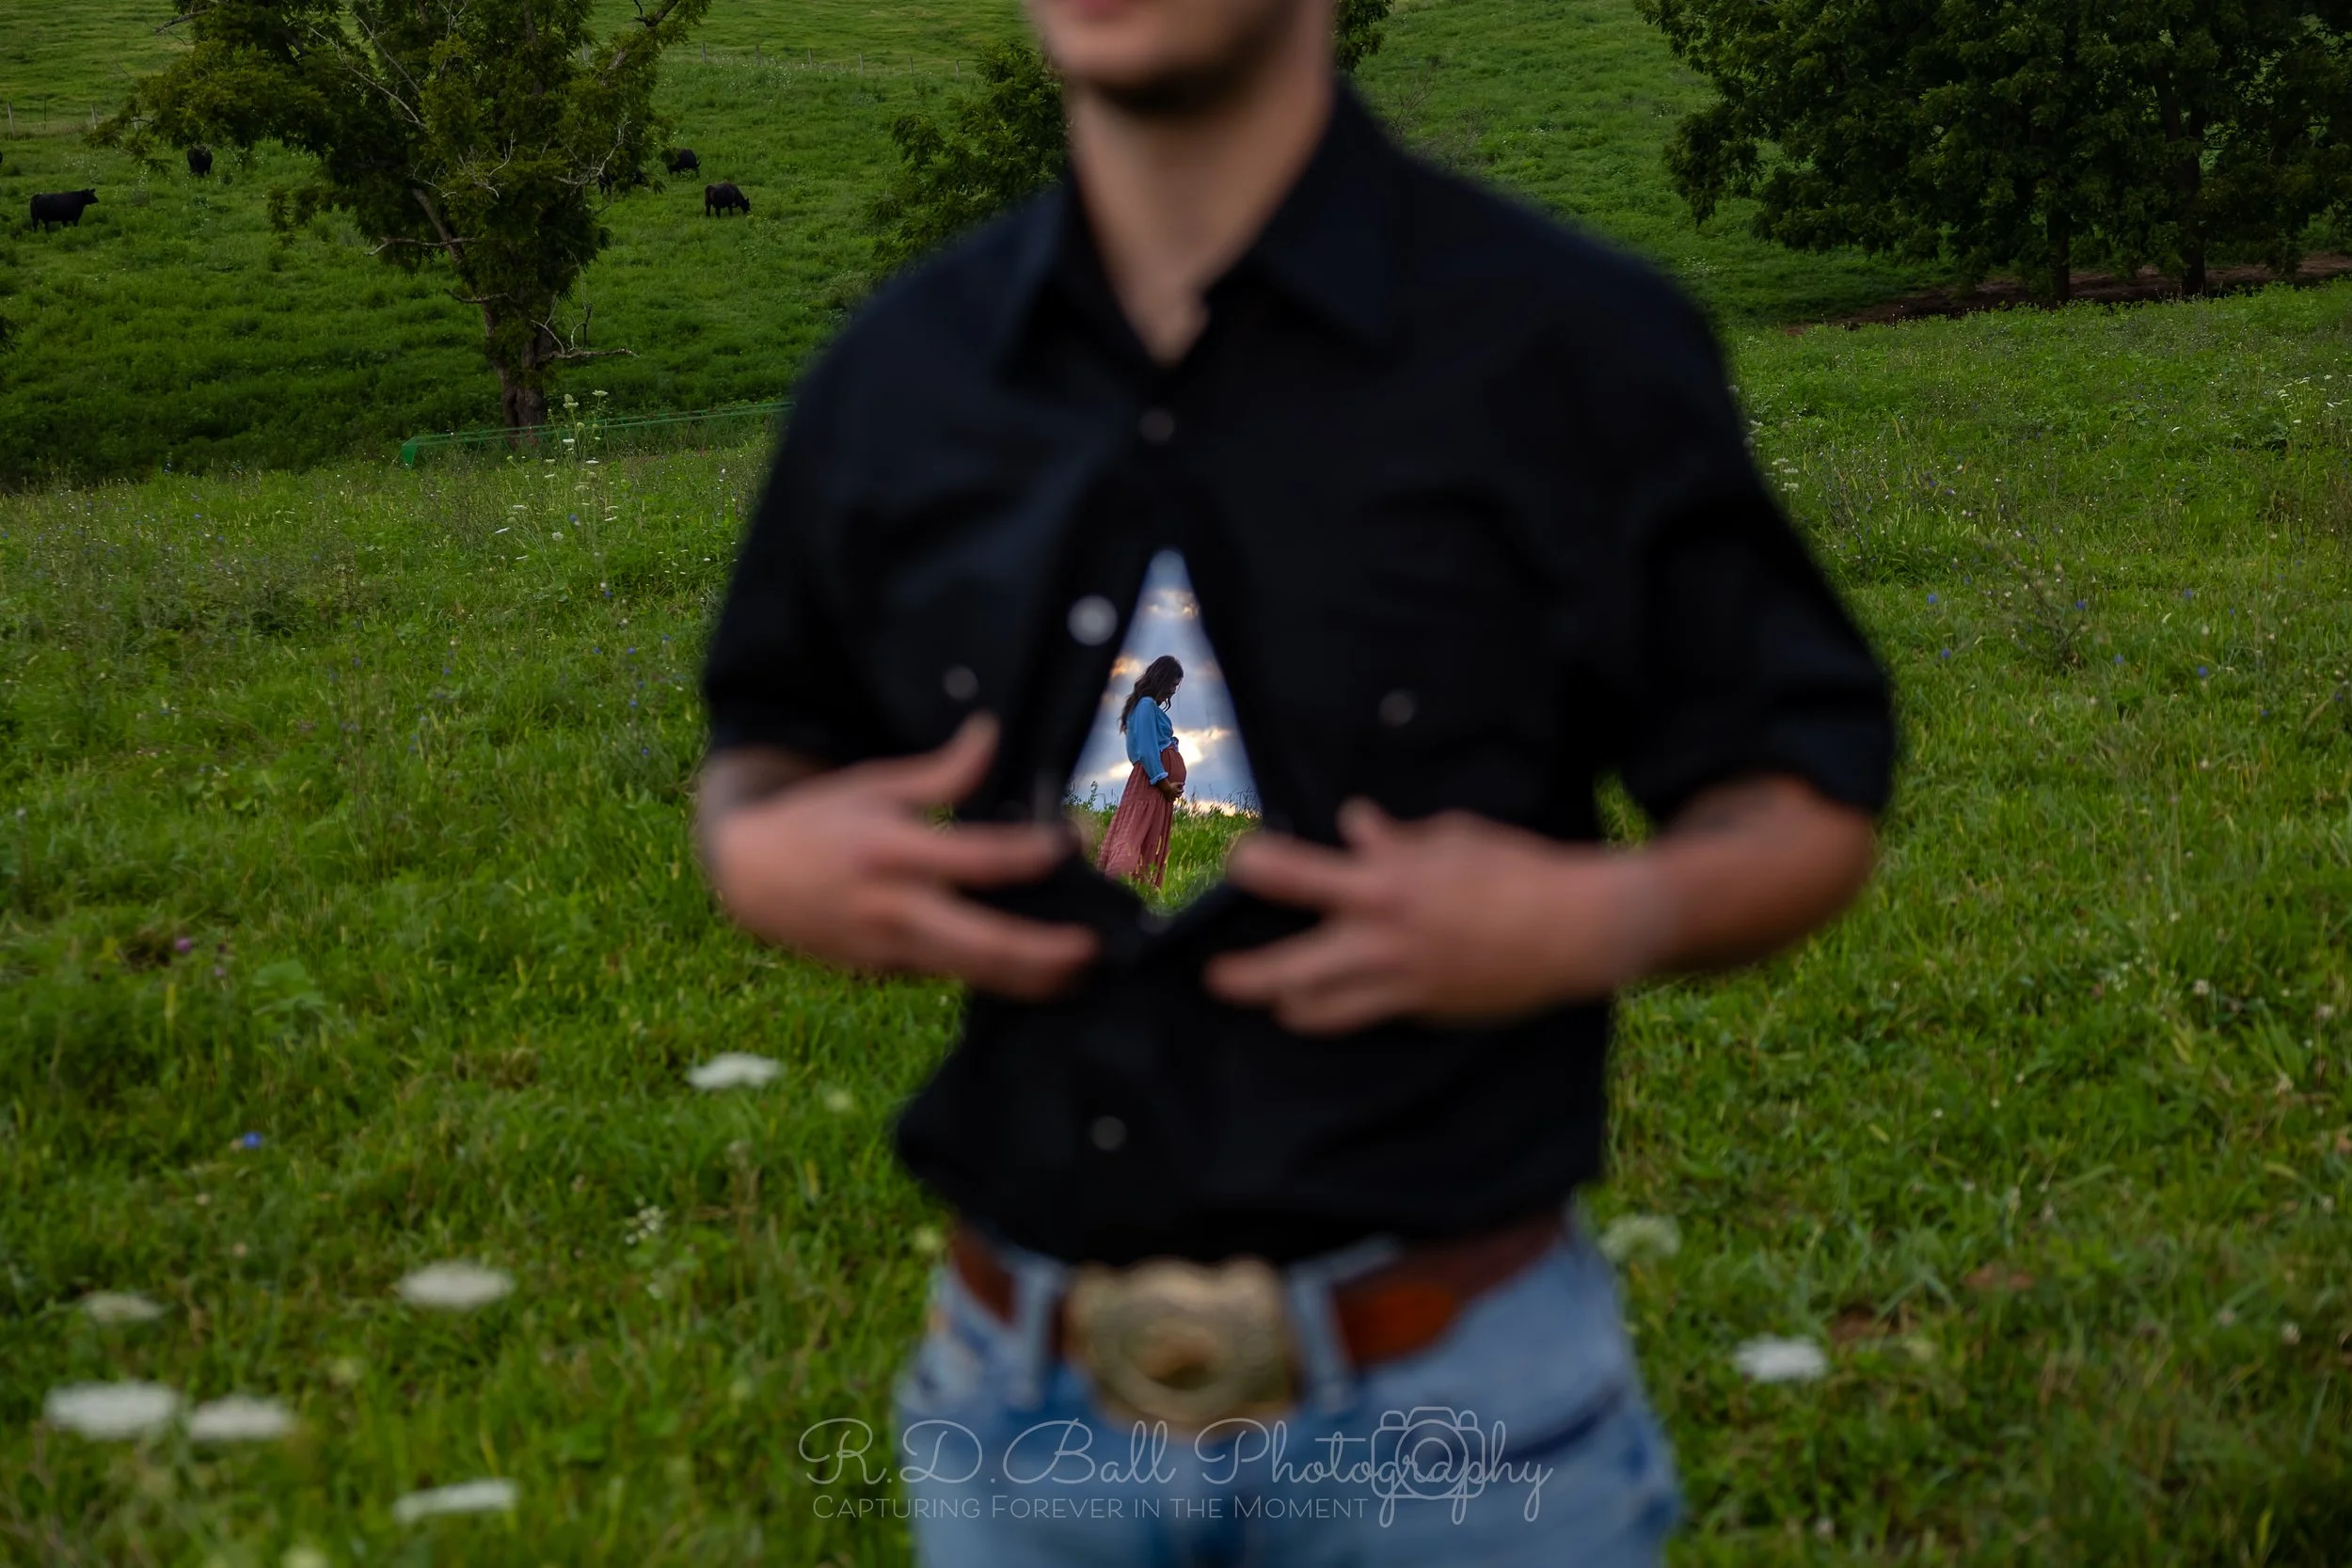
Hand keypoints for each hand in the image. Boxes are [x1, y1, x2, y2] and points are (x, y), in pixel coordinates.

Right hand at [700, 715, 1098, 998]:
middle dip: (1043, 951)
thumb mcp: (874, 785)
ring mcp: (889, 949)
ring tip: (1082, 974)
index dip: (1030, 853)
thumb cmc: (820, 821)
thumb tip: (992, 732)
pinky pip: (952, 976)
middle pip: (982, 941)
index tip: (1071, 843)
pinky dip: (996, 978)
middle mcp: (893, 908)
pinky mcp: (887, 972)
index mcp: (891, 851)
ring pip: (973, 974)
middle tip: (1093, 945)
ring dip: (1031, 979)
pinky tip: (1039, 975)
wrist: (748, 877)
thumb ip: (941, 771)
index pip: (975, 858)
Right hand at [1156, 777, 1183, 802]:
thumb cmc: (1171, 785)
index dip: (1182, 790)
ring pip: (1174, 799)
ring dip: (1175, 799)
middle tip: (1179, 795)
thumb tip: (1184, 783)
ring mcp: (1171, 797)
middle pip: (1178, 796)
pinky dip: (1170, 800)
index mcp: (1177, 791)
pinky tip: (1170, 800)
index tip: (1182, 790)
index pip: (1181, 791)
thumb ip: (1180, 783)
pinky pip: (1169, 800)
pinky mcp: (1168, 798)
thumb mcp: (1176, 783)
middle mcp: (1175, 795)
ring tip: (1175, 799)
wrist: (1166, 788)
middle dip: (1179, 795)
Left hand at [1205, 799, 1670, 1035]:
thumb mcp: (1452, 838)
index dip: (1255, 867)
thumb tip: (1355, 826)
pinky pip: (1366, 1019)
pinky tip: (1334, 1004)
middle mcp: (1381, 942)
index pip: (1293, 875)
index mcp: (1384, 885)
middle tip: (1214, 977)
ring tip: (1272, 1000)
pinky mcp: (1423, 1012)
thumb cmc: (1516, 871)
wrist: (1576, 932)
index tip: (1241, 862)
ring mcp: (1401, 985)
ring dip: (1286, 1005)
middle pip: (1286, 971)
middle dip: (1242, 977)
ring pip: (1319, 1012)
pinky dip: (1342, 1013)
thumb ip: (1395, 840)